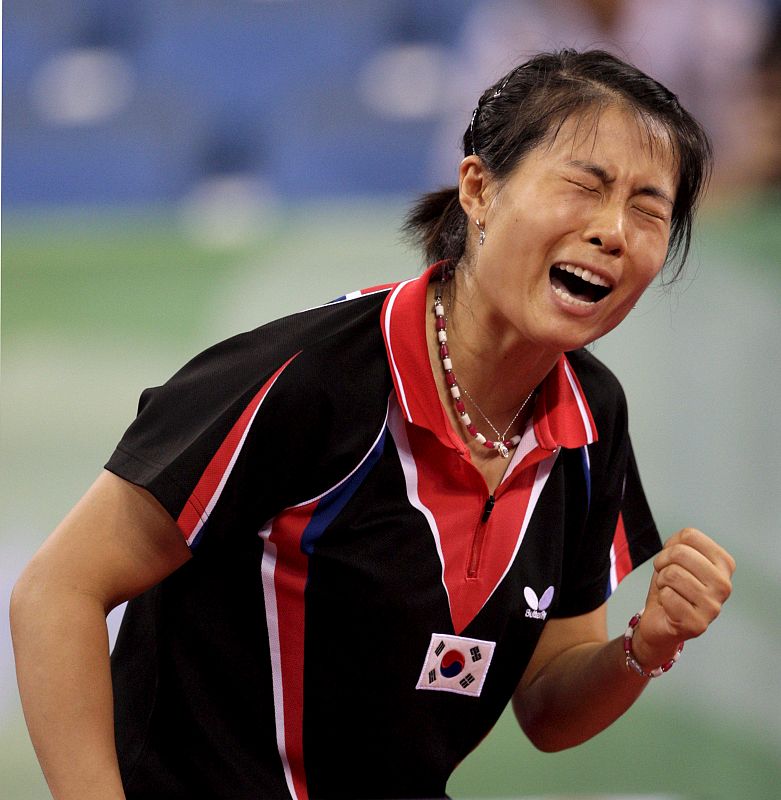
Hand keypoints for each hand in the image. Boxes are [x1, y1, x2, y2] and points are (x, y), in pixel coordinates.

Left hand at [632, 528, 734, 668]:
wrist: (659, 619)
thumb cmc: (669, 585)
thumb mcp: (674, 556)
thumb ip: (680, 542)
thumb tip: (681, 541)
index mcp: (724, 564)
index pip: (690, 535)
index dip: (670, 546)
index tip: (671, 561)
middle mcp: (725, 585)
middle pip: (680, 553)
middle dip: (662, 563)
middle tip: (666, 577)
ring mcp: (713, 607)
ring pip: (672, 574)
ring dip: (662, 582)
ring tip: (669, 592)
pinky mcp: (698, 625)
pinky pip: (668, 596)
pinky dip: (662, 599)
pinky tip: (670, 607)